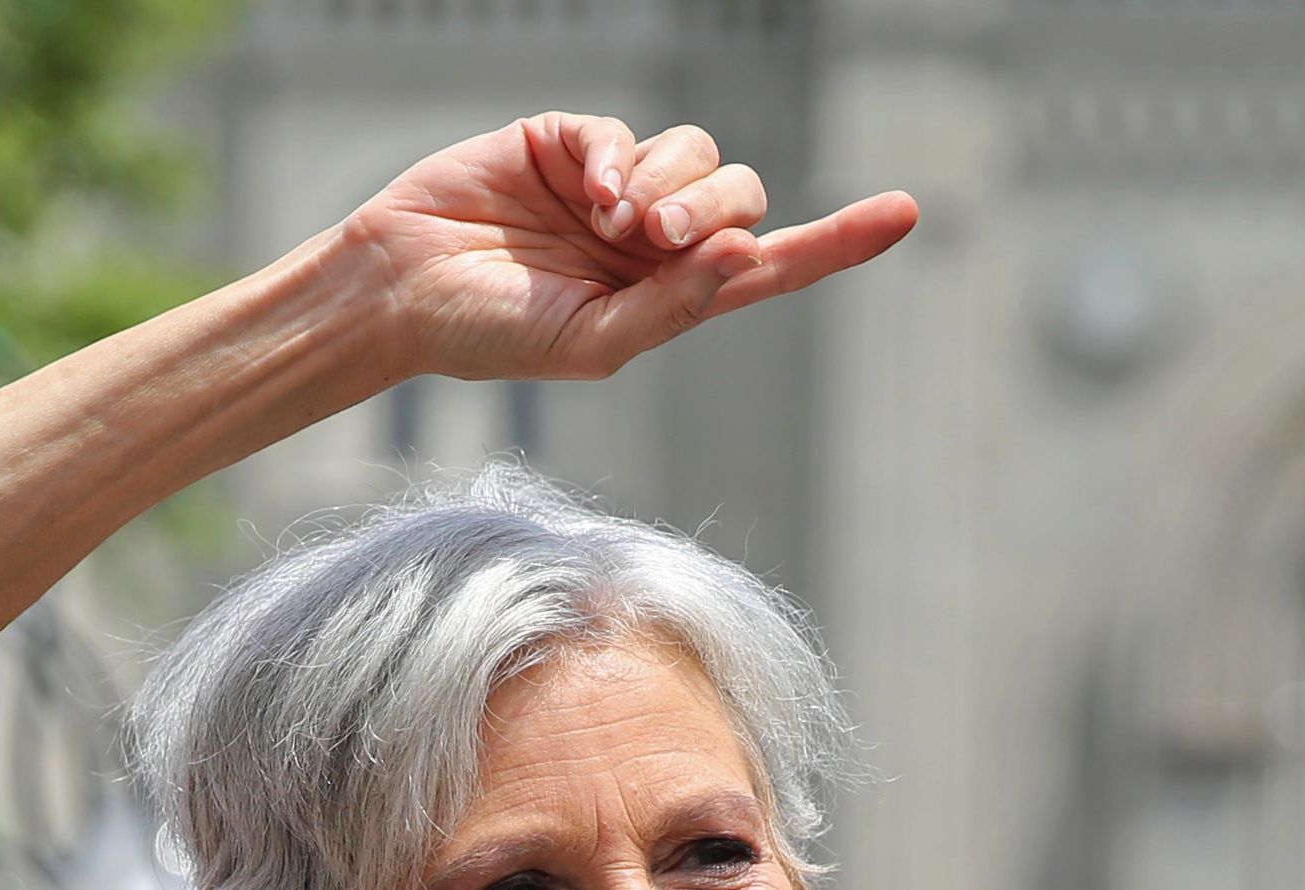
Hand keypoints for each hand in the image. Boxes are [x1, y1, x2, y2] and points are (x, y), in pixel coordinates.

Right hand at [337, 114, 917, 385]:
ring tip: (609, 221)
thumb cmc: (488, 337)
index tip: (904, 213)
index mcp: (670, 297)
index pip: (773, 266)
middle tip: (654, 240)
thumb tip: (742, 257)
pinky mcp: (571, 143)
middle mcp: (653, 240)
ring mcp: (615, 187)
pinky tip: (586, 190)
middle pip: (742, 197)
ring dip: (668, 183)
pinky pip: (628, 129)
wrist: (400, 293)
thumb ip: (669, 308)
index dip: (840, 240)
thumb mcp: (589, 345)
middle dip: (714, 210)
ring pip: (697, 154)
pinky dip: (618, 156)